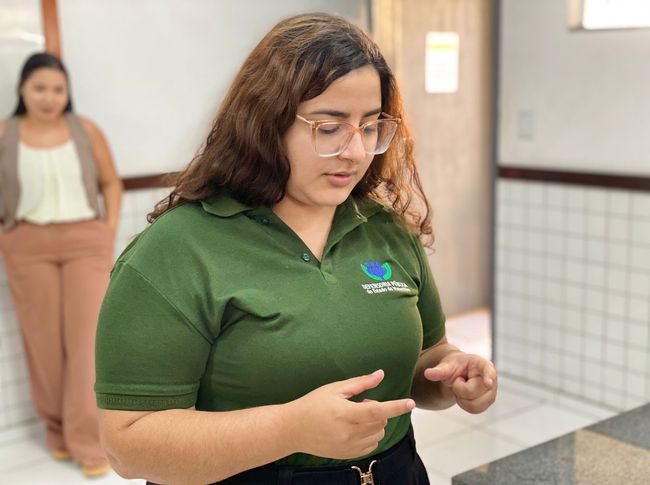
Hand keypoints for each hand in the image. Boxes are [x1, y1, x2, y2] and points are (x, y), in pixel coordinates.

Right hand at [287, 370, 414, 459]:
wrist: (293, 430)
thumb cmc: (312, 405)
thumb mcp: (334, 389)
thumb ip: (360, 383)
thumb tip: (380, 374)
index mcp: (345, 414)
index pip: (377, 410)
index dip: (396, 407)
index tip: (411, 403)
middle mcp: (348, 433)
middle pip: (380, 422)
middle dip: (378, 410)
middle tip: (361, 403)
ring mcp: (348, 447)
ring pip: (378, 434)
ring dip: (375, 423)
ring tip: (356, 416)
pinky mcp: (348, 455)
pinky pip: (371, 445)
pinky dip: (370, 435)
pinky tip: (356, 428)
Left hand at [424, 352, 496, 413]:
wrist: (458, 374)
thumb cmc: (454, 367)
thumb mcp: (446, 366)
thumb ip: (439, 371)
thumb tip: (427, 373)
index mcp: (482, 364)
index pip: (488, 371)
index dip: (488, 377)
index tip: (488, 383)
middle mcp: (491, 378)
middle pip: (472, 392)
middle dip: (459, 389)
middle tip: (458, 380)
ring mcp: (492, 391)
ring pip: (475, 405)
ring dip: (462, 399)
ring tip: (461, 388)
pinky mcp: (488, 402)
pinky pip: (475, 410)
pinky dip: (465, 405)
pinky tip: (463, 396)